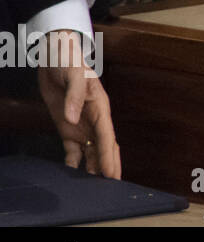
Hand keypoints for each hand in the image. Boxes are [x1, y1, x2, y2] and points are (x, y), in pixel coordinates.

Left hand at [34, 30, 120, 178]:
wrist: (54, 56)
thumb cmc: (69, 60)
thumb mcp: (74, 74)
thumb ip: (74, 96)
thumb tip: (72, 119)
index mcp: (101, 106)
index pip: (107, 135)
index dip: (109, 154)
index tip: (112, 172)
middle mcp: (94, 119)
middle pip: (104, 146)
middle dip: (108, 164)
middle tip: (111, 184)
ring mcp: (81, 124)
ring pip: (91, 150)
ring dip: (93, 166)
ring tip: (95, 185)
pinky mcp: (67, 128)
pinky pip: (72, 148)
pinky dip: (73, 162)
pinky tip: (74, 174)